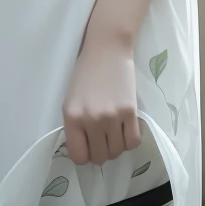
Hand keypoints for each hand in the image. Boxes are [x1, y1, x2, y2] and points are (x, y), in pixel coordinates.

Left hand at [62, 30, 140, 165]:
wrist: (107, 49)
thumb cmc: (86, 73)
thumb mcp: (71, 100)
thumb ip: (75, 126)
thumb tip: (86, 151)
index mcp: (72, 117)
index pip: (78, 156)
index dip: (84, 155)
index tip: (88, 146)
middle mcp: (91, 120)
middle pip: (99, 157)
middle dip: (101, 152)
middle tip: (102, 138)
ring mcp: (112, 117)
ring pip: (117, 151)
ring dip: (116, 146)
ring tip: (114, 131)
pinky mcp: (130, 111)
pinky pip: (133, 142)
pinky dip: (130, 140)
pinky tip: (126, 128)